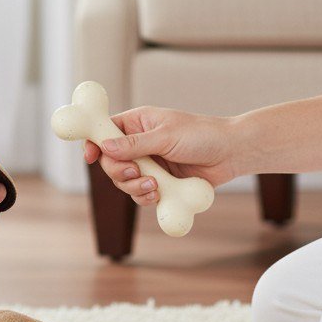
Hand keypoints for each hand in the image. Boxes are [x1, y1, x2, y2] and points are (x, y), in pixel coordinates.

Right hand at [84, 106, 238, 206]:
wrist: (232, 154)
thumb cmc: (203, 134)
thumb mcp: (167, 136)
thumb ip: (135, 144)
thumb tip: (105, 148)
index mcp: (136, 124)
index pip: (104, 131)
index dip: (93, 142)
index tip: (89, 156)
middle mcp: (138, 144)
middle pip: (110, 161)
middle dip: (119, 171)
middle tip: (135, 173)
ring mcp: (149, 164)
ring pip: (124, 181)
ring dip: (134, 187)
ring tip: (154, 186)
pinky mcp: (160, 182)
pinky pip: (141, 194)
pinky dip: (146, 197)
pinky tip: (159, 195)